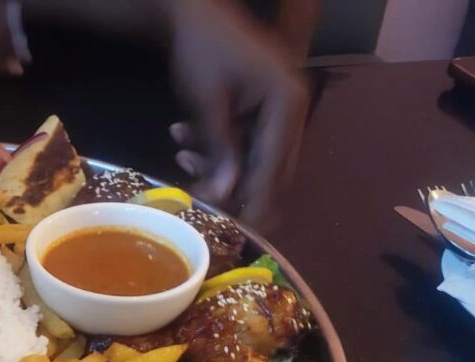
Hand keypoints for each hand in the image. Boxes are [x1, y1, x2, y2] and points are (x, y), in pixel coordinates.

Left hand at [167, 0, 307, 224]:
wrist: (190, 11)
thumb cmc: (201, 51)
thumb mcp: (207, 105)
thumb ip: (220, 151)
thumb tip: (225, 198)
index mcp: (288, 103)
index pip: (275, 165)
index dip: (256, 200)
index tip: (242, 228)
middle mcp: (292, 106)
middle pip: (269, 165)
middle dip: (234, 184)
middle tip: (203, 199)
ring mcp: (277, 105)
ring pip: (253, 154)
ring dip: (219, 161)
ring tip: (182, 155)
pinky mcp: (260, 104)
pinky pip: (244, 137)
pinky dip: (217, 144)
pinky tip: (183, 137)